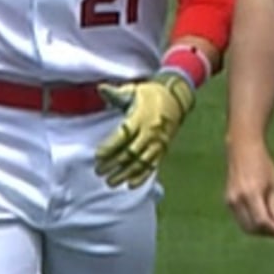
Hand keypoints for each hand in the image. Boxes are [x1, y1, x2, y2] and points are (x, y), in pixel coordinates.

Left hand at [92, 71, 195, 187]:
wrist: (176, 98)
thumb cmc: (148, 94)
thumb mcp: (133, 90)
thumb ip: (116, 93)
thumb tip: (101, 88)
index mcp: (141, 117)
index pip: (123, 135)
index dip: (110, 147)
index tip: (97, 156)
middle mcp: (150, 132)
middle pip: (130, 152)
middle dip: (113, 164)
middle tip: (98, 172)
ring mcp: (158, 143)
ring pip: (140, 162)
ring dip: (125, 174)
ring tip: (110, 182)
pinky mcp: (163, 150)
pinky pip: (153, 166)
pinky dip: (142, 177)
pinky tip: (130, 185)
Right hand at [225, 140, 273, 240]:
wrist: (242, 148)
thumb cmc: (262, 163)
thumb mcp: (273, 185)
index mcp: (251, 194)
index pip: (262, 221)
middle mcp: (238, 199)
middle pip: (252, 227)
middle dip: (267, 233)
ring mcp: (230, 200)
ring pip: (245, 226)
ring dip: (259, 230)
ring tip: (273, 227)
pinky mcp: (227, 200)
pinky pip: (240, 219)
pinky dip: (252, 223)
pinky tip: (263, 220)